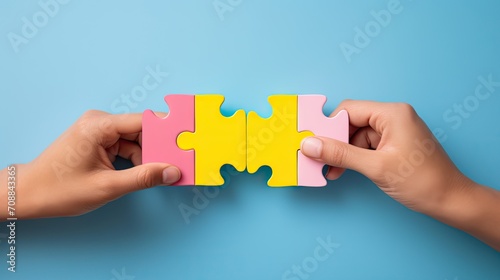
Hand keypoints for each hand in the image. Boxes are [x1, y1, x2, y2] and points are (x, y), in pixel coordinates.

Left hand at [0, 111, 179, 219]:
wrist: (28, 195)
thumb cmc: (60, 190)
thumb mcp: (107, 187)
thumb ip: (144, 178)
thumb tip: (173, 172)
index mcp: (99, 125)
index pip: (143, 121)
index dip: (168, 130)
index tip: (187, 139)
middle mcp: (100, 122)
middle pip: (141, 130)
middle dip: (159, 147)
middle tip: (178, 161)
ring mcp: (98, 131)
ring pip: (135, 140)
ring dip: (147, 156)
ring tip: (162, 172)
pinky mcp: (98, 141)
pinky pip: (125, 146)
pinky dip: (136, 159)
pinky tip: (145, 172)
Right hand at [301, 100, 499, 250]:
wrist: (451, 201)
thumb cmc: (422, 181)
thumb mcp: (375, 167)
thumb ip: (340, 154)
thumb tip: (310, 145)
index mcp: (392, 114)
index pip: (349, 110)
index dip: (329, 126)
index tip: (313, 143)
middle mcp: (393, 117)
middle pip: (352, 122)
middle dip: (335, 142)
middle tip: (319, 159)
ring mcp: (394, 131)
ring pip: (357, 136)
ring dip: (343, 153)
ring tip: (332, 170)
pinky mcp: (394, 144)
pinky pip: (366, 146)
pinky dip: (354, 158)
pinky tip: (343, 170)